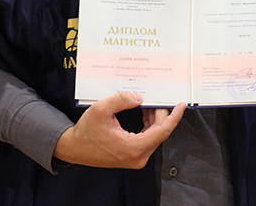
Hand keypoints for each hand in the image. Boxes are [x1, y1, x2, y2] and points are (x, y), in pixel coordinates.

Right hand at [53, 91, 185, 168]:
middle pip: (159, 132)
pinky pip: (147, 139)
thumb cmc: (86, 131)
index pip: (162, 131)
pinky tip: (144, 113)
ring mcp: (135, 158)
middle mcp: (138, 156)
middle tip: (158, 98)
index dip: (174, 116)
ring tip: (150, 103)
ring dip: (154, 119)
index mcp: (133, 147)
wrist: (74, 148)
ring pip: (154, 136)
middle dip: (161, 114)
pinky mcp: (132, 156)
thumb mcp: (101, 109)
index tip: (182, 104)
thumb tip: (139, 98)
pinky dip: (148, 125)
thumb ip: (121, 100)